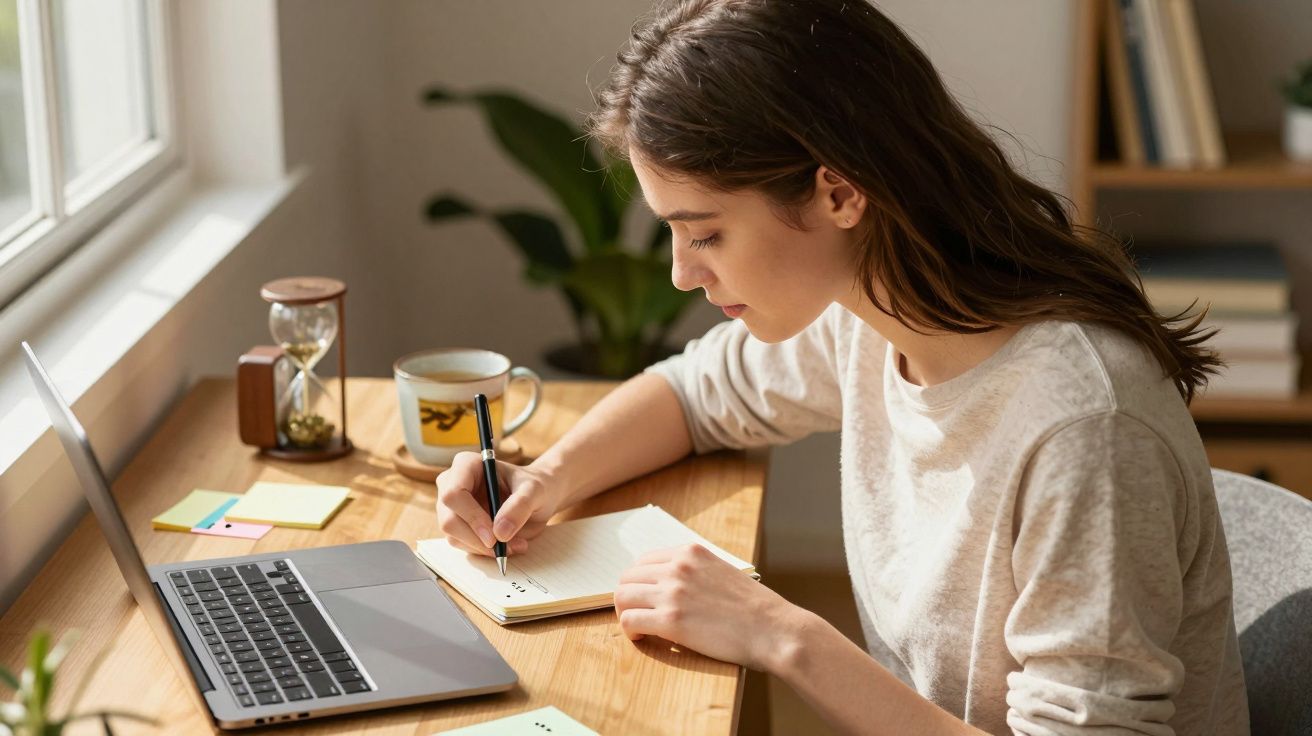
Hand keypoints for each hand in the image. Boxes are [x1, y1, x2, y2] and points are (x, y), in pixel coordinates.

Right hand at [434, 454, 563, 556]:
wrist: (536, 499)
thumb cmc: (533, 487)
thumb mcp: (534, 491)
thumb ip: (519, 507)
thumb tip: (499, 533)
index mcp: (466, 465)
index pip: (453, 494)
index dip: (471, 517)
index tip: (494, 537)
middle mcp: (452, 484)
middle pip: (449, 520)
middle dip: (477, 539)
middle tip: (505, 548)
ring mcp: (451, 507)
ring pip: (454, 536)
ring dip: (484, 548)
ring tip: (516, 545)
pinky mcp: (457, 525)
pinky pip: (462, 545)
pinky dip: (484, 551)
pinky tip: (507, 546)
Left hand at [614, 543, 799, 671]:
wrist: (774, 630)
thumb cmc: (756, 609)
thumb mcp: (724, 573)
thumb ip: (697, 572)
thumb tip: (674, 585)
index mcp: (691, 552)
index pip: (645, 559)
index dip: (640, 581)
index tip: (645, 596)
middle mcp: (678, 567)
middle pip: (628, 576)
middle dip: (628, 597)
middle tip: (638, 614)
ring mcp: (673, 592)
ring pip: (623, 596)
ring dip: (626, 612)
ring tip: (640, 627)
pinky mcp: (670, 620)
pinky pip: (629, 620)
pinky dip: (630, 630)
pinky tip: (643, 637)